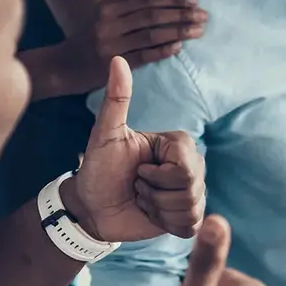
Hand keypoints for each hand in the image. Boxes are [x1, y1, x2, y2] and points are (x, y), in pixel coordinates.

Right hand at [54, 0, 207, 93]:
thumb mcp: (101, 10)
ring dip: (178, 32)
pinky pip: (143, 56)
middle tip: (203, 16)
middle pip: (152, 16)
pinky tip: (178, 47)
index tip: (194, 0)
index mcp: (109, 7)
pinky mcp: (113, 65)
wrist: (65, 65)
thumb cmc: (90, 35)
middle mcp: (109, 23)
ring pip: (151, 35)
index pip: (147, 0)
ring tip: (198, 31)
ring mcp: (111, 45)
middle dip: (181, 15)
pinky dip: (162, 50)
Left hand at [63, 56, 205, 241]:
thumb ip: (116, 98)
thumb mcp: (105, 134)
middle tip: (137, 186)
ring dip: (157, 209)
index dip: (156, 175)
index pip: (184, 166)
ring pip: (190, 209)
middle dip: (155, 193)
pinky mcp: (189, 216)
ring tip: (142, 199)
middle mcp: (192, 165)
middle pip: (190, 188)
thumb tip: (117, 59)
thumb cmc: (97, 167)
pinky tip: (151, 214)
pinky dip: (166, 224)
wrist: (92, 206)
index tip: (137, 169)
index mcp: (178, 143)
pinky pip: (190, 226)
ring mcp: (193, 192)